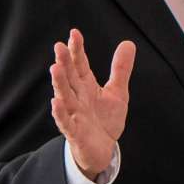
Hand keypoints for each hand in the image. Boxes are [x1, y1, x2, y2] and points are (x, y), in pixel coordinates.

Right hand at [51, 30, 133, 180]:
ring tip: (55, 68)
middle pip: (69, 78)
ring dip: (59, 83)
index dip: (77, 50)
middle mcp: (77, 98)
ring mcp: (74, 114)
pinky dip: (60, 113)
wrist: (103, 150)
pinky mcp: (75, 132)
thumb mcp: (117, 93)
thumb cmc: (105, 120)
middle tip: (59, 46)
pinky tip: (56, 102)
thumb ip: (120, 69)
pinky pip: (65, 122)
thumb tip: (128, 43)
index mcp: (86, 86)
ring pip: (64, 96)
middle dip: (64, 63)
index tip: (74, 33)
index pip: (80, 65)